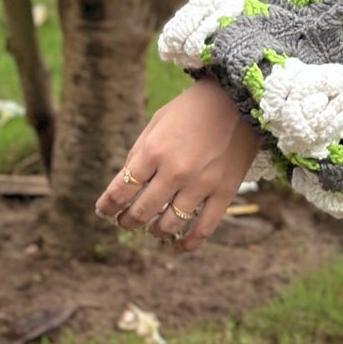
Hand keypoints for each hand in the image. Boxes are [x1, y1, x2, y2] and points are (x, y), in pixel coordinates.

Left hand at [93, 76, 263, 252]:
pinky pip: (204, 229)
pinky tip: (177, 247)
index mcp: (154, 150)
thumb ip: (140, 154)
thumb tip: (125, 188)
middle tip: (125, 221)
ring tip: (151, 227)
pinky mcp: (224, 191)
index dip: (107, 206)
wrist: (238, 96)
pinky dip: (188, 244)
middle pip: (141, 212)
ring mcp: (201, 183)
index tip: (104, 211)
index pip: (120, 191)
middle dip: (127, 221)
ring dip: (153, 231)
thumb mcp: (158, 122)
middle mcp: (175, 170)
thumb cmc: (192, 108)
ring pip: (168, 225)